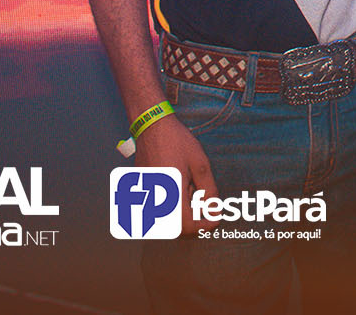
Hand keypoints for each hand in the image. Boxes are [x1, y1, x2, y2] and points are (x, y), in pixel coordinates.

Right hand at [133, 114, 215, 236]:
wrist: (152, 128)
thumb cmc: (177, 143)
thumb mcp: (201, 165)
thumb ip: (209, 190)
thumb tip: (214, 211)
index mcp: (170, 193)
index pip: (187, 226)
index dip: (203, 227)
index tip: (215, 219)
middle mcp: (154, 199)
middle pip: (176, 228)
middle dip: (194, 220)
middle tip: (204, 201)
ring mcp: (144, 197)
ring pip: (166, 220)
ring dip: (182, 213)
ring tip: (190, 189)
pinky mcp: (140, 193)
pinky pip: (157, 209)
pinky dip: (171, 205)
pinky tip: (178, 185)